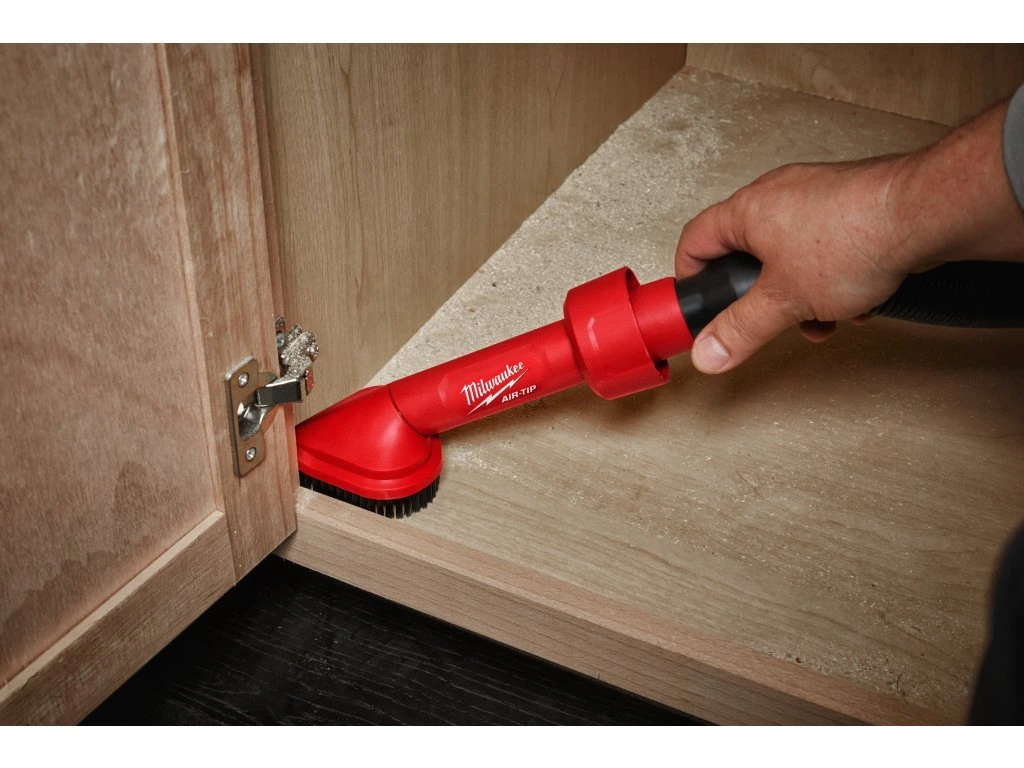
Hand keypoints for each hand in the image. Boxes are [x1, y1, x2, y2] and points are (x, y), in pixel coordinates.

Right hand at [676, 96, 1023, 373]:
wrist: (925, 213)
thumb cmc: (855, 236)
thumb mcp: (784, 301)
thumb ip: (741, 330)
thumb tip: (709, 352)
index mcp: (747, 210)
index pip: (696, 241)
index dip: (690, 277)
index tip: (695, 302)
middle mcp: (778, 194)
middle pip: (746, 252)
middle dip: (759, 297)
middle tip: (764, 318)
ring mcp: (816, 196)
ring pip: (789, 253)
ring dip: (800, 293)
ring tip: (819, 316)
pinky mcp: (851, 204)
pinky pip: (825, 247)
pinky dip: (831, 277)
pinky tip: (853, 301)